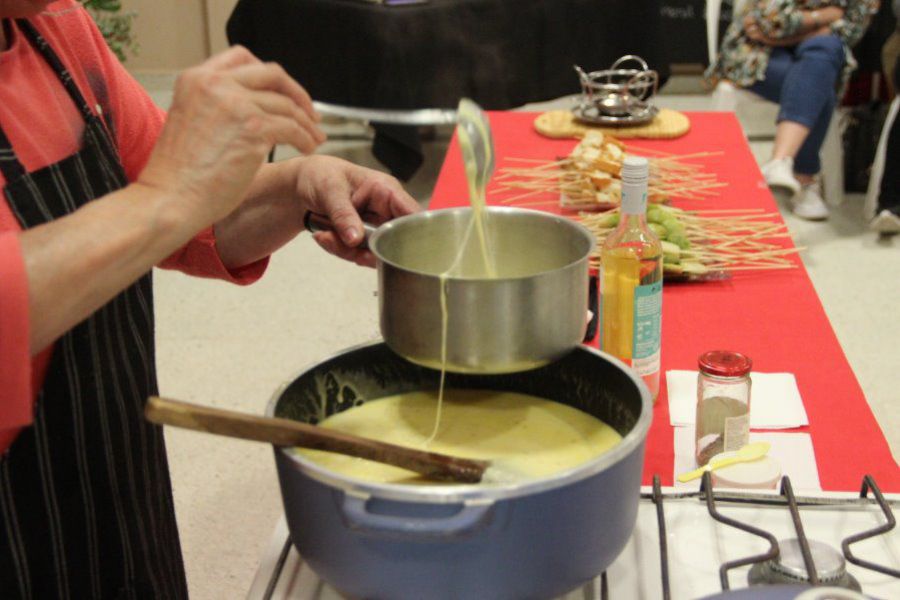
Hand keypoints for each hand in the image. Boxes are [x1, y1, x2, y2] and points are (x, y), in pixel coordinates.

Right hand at [138, 46, 325, 229]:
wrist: (170, 198)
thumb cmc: (178, 175)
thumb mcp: (192, 122)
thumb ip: (218, 107)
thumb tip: (255, 109)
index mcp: (196, 78)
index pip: (243, 57)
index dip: (270, 76)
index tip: (283, 93)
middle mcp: (216, 83)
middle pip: (273, 74)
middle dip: (297, 93)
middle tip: (309, 113)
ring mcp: (236, 104)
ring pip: (287, 105)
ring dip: (306, 122)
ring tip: (314, 138)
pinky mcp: (254, 128)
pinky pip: (292, 128)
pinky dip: (305, 139)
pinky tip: (307, 149)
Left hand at [292, 156, 419, 266]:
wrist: (302, 186)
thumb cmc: (320, 176)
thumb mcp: (329, 189)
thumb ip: (343, 214)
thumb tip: (356, 239)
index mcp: (386, 191)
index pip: (412, 214)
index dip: (412, 233)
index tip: (394, 249)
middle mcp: (386, 211)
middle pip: (394, 242)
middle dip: (368, 250)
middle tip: (345, 245)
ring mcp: (375, 228)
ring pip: (374, 253)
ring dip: (348, 251)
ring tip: (325, 236)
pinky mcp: (363, 240)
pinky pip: (358, 255)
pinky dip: (339, 250)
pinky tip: (324, 236)